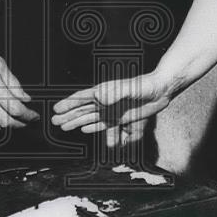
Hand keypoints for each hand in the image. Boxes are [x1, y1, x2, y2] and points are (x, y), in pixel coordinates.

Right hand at [51, 71, 172, 147]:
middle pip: (83, 111)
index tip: (55, 110)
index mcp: (104, 93)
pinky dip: (96, 129)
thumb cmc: (145, 85)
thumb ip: (114, 93)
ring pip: (91, 119)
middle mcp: (106, 102)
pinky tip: (87, 131)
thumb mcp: (129, 88)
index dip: (68, 105)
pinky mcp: (123, 118)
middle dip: (68, 117)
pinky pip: (107, 127)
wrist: (162, 89)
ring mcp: (114, 111)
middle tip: (54, 122)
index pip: (81, 99)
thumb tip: (99, 99)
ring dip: (78, 123)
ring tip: (65, 128)